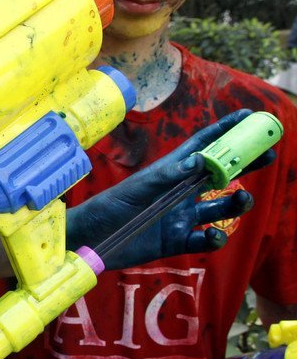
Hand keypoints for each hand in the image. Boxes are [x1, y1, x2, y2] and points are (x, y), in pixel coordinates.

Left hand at [68, 109, 267, 269]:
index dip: (226, 131)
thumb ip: (168, 175)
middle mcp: (181, 192)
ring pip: (220, 207)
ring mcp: (182, 216)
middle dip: (245, 164)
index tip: (250, 117)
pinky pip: (207, 238)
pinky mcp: (178, 241)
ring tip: (243, 198)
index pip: (204, 146)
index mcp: (171, 171)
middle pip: (221, 174)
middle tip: (268, 154)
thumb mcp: (137, 188)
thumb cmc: (109, 207)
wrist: (90, 240)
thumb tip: (201, 159)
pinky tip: (213, 236)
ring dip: (237, 202)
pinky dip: (216, 238)